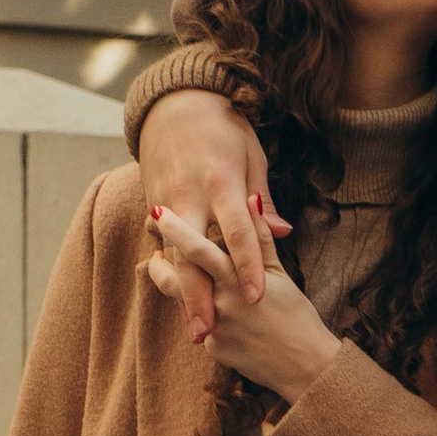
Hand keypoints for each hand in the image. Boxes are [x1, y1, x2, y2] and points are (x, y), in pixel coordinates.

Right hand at [137, 88, 284, 340]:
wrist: (174, 103)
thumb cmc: (224, 128)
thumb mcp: (252, 156)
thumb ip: (263, 200)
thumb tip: (284, 234)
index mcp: (222, 182)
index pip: (238, 233)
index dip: (247, 268)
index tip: (257, 299)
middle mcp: (191, 194)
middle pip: (194, 255)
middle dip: (200, 297)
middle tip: (209, 332)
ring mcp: (166, 200)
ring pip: (172, 257)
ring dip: (182, 295)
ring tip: (195, 330)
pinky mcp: (152, 202)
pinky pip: (162, 244)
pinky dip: (171, 272)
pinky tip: (179, 301)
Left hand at [146, 207, 340, 403]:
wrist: (306, 367)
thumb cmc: (297, 316)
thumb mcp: (279, 273)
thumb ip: (259, 237)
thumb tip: (251, 198)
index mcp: (236, 279)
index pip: (197, 248)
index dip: (175, 230)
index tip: (158, 213)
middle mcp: (220, 304)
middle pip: (175, 279)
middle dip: (159, 265)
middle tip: (155, 252)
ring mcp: (214, 329)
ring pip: (184, 304)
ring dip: (179, 289)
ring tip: (179, 278)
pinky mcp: (214, 350)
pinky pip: (202, 327)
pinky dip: (206, 317)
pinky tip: (218, 316)